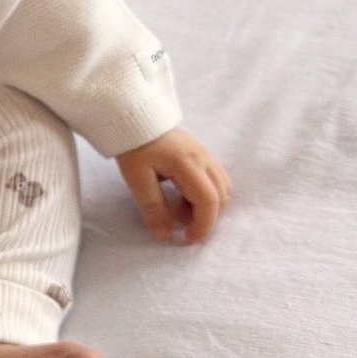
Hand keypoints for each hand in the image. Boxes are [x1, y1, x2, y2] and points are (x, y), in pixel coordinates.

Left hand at [116, 127, 231, 244]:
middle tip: (181, 224)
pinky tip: (183, 196)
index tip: (186, 239)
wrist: (134, 118)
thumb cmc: (133, 147)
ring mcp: (206, 154)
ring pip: (223, 188)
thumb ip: (152, 208)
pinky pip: (216, 179)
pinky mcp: (202, 154)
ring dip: (208, 206)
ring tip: (179, 208)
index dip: (202, 225)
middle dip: (206, 218)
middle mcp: (204, 159)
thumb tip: (165, 235)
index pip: (209, 201)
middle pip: (222, 196)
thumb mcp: (137, 179)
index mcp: (188, 164)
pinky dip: (206, 194)